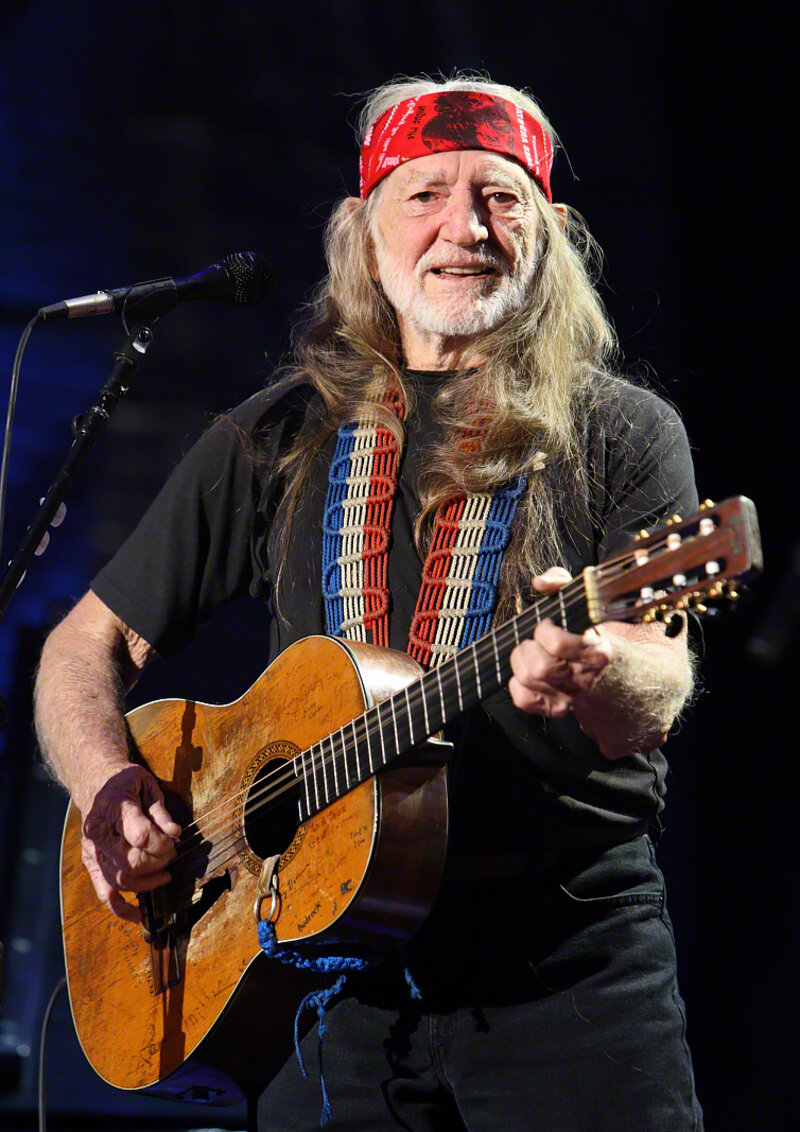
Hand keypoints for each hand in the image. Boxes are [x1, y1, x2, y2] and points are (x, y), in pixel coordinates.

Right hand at [81, 765, 180, 921]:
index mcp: (113, 807)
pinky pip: (103, 893)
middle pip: (131, 862)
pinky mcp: (91, 863)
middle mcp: (98, 832)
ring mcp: (93, 850)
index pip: (141, 835)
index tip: (174, 839)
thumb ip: (161, 812)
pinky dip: (120, 908)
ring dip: (147, 883)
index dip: (162, 843)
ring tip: (165, 875)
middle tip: (172, 854)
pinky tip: (137, 915)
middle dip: (159, 863)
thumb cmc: (125, 782)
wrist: (95, 782)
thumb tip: (175, 834)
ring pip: (119, 879)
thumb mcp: (147, 785)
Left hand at [508, 567, 611, 717]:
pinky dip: (517, 684)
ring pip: (527, 679)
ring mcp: (569, 697)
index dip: (544, 630)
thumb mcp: (582, 605)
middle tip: (536, 640)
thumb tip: (540, 582)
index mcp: (596, 653)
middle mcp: (584, 679)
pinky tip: (528, 673)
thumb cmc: (589, 637)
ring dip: (520, 661)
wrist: (611, 676)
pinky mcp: (554, 708)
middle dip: (529, 646)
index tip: (548, 624)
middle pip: (539, 667)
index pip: (558, 644)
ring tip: (531, 652)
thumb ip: (561, 583)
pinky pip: (523, 699)